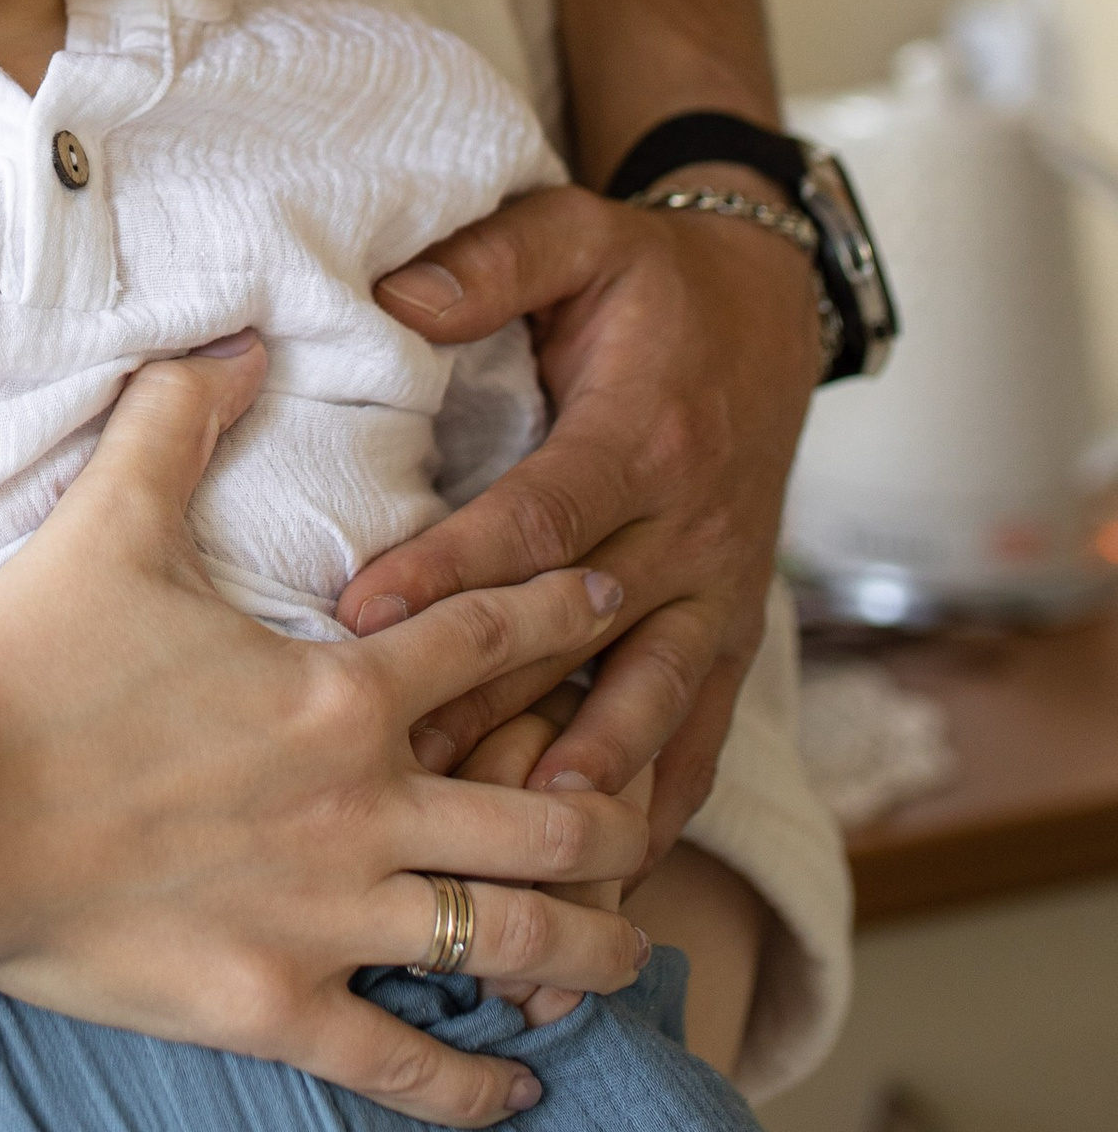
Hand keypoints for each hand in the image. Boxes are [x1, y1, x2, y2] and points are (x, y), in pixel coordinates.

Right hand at [0, 342, 650, 1128]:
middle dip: (618, 815)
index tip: (612, 604)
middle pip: (551, 816)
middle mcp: (361, 806)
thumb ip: (178, 420)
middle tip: (643, 815)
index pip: (488, 642)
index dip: (560, 615)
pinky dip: (477, 1085)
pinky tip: (522, 1092)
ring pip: (516, 944)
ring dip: (590, 952)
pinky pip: (408, 1062)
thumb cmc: (24, 667)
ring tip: (627, 956)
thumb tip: (237, 334)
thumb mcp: (107, 523)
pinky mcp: (274, 1006)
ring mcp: (326, 915)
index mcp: (337, 691)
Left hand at [348, 188, 817, 848]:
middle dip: (493, 714)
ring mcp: (716, 601)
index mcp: (641, 439)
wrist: (769, 313)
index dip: (453, 568)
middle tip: (399, 779)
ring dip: (577, 799)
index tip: (362, 616)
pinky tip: (595, 894)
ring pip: (646, 716)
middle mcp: (689, 535)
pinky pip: (696, 747)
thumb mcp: (577, 237)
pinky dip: (649, 820)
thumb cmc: (647, 282)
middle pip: (584, 641)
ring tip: (506, 871)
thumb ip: (491, 261)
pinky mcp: (728, 644)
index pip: (539, 518)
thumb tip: (394, 291)